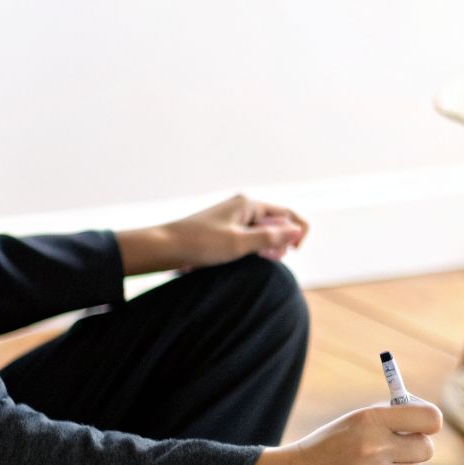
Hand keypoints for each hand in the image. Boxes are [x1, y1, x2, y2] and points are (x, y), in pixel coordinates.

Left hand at [121, 194, 309, 274]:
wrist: (165, 247)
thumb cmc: (200, 244)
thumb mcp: (239, 243)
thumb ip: (270, 237)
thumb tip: (297, 230)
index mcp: (248, 203)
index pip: (286, 213)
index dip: (298, 231)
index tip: (296, 251)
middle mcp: (243, 206)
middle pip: (276, 221)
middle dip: (284, 239)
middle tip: (278, 259)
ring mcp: (234, 217)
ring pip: (264, 229)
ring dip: (271, 244)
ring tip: (269, 260)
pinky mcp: (225, 228)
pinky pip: (250, 234)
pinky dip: (258, 246)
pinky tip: (256, 258)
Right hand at [230, 401, 440, 464]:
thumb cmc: (330, 443)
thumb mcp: (355, 420)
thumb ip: (392, 416)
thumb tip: (431, 420)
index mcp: (371, 420)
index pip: (429, 419)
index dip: (431, 422)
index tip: (424, 425)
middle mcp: (374, 449)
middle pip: (426, 448)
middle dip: (417, 446)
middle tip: (401, 445)